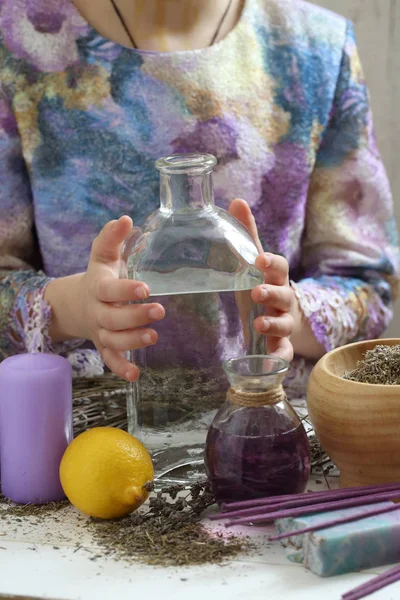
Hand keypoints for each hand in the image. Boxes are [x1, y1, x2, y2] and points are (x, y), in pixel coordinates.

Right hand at [46, 216, 164, 381]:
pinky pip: (110, 360)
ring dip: (132, 341)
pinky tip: (135, 375)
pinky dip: (120, 368)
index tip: (145, 288)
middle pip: (112, 317)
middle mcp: (98, 311)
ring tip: (153, 336)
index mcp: (98, 287)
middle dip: (135, 316)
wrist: (76, 304)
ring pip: (113, 339)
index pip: (109, 289)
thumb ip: (112, 238)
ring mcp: (100, 331)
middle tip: (159, 311)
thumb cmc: (100, 276)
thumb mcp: (102, 256)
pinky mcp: (104, 346)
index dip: (125, 290)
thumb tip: (125, 219)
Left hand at [229, 199, 295, 362]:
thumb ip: (247, 235)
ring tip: (258, 323)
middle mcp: (284, 298)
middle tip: (256, 291)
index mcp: (276, 277)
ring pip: (284, 322)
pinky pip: (283, 352)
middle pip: (283, 293)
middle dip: (271, 291)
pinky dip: (278, 358)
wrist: (287, 317)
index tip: (259, 259)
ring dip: (273, 322)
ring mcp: (285, 321)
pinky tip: (271, 365)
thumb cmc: (265, 284)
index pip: (279, 266)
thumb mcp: (255, 263)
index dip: (271, 262)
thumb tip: (237, 200)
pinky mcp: (281, 343)